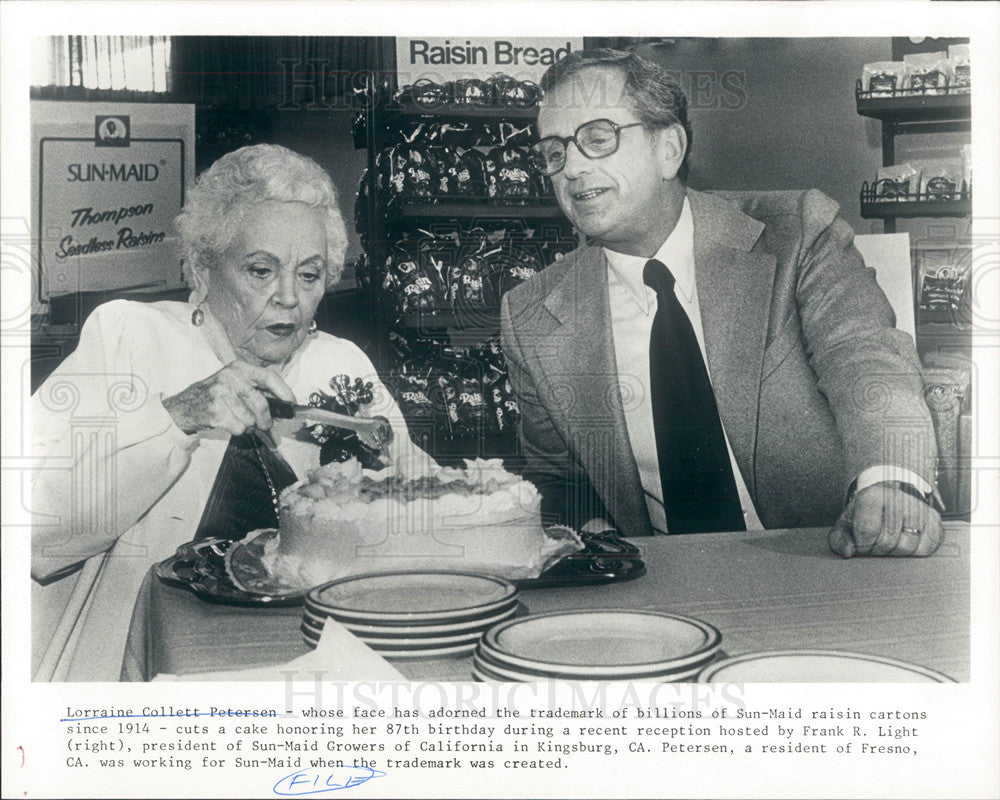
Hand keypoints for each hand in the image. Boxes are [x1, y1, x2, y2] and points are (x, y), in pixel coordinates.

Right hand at [162, 360, 295, 435]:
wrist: (185, 405)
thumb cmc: (217, 395)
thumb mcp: (235, 383)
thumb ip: (258, 390)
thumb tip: (285, 404)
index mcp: (239, 368)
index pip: (268, 376)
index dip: (283, 391)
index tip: (291, 402)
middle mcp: (230, 377)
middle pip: (260, 403)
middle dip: (266, 419)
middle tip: (266, 424)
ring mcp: (220, 393)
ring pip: (250, 418)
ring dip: (250, 426)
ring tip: (241, 421)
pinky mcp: (214, 410)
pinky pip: (239, 427)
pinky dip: (240, 431)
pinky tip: (231, 423)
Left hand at [828, 482, 942, 557]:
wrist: (885, 504)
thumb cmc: (862, 518)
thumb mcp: (844, 526)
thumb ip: (839, 540)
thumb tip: (848, 551)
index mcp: (871, 495)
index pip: (868, 531)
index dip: (863, 544)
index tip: (860, 542)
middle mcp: (897, 497)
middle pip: (888, 541)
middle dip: (878, 550)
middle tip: (874, 543)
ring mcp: (917, 507)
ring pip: (908, 546)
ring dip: (896, 553)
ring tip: (889, 542)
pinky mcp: (934, 519)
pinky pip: (928, 547)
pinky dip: (915, 552)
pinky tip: (905, 542)